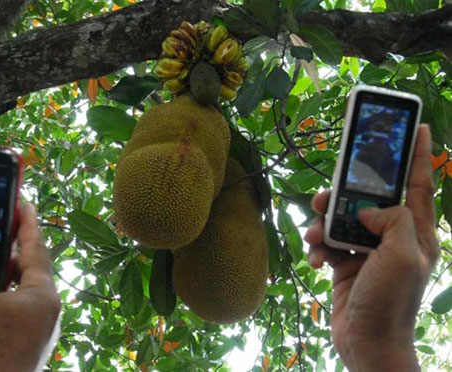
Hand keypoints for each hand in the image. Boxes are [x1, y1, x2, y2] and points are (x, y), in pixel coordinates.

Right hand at [304, 124, 438, 371]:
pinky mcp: (346, 263)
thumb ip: (393, 220)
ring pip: (343, 219)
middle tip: (327, 195)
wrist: (367, 343)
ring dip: (324, 226)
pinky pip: (329, 243)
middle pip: (368, 198)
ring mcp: (368, 250)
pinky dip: (319, 248)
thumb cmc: (391, 301)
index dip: (417, 155)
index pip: (419, 185)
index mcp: (415, 232)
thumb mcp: (402, 256)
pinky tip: (317, 261)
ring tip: (317, 237)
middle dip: (345, 194)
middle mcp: (392, 237)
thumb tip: (368, 209)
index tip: (417, 127)